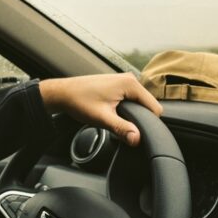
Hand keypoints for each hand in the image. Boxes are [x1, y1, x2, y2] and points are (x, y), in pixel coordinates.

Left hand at [39, 73, 162, 146]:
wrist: (62, 93)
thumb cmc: (78, 101)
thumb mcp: (101, 118)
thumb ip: (122, 128)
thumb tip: (137, 139)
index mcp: (130, 83)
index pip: (155, 108)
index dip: (148, 124)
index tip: (135, 131)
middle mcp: (130, 79)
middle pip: (148, 106)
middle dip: (139, 119)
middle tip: (121, 126)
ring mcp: (124, 81)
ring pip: (139, 104)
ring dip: (132, 115)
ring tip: (115, 119)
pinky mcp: (118, 85)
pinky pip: (131, 100)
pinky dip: (126, 109)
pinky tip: (113, 114)